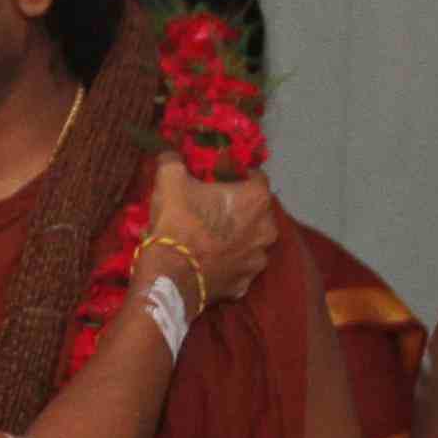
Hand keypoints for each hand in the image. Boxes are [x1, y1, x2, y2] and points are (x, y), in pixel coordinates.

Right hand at [143, 160, 283, 311]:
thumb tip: (171, 153)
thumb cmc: (177, 223)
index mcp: (257, 199)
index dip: (236, 175)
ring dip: (237, 236)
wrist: (169, 278)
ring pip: (251, 240)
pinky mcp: (244, 284)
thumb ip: (174, 160)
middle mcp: (268, 229)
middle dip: (240, 207)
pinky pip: (239, 265)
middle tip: (213, 207)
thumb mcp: (170, 180)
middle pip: (257, 210)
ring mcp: (258, 260)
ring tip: (211, 236)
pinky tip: (210, 259)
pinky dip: (228, 261)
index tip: (218, 179)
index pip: (256, 176)